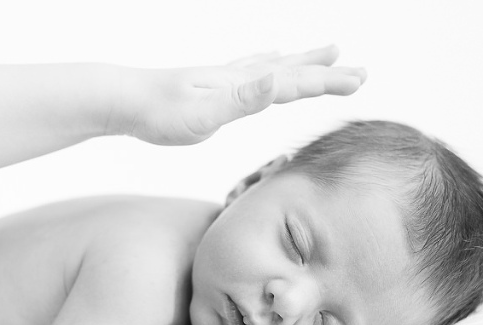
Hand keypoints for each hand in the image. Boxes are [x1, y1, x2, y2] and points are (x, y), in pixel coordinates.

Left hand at [113, 45, 365, 144]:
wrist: (124, 101)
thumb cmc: (159, 114)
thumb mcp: (203, 114)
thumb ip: (242, 99)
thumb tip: (277, 78)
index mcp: (241, 86)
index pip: (293, 83)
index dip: (327, 82)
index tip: (358, 79)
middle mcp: (237, 77)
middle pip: (292, 71)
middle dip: (327, 71)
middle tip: (359, 69)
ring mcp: (225, 79)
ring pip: (275, 66)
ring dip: (304, 61)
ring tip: (327, 51)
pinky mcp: (212, 86)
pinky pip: (251, 70)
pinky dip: (270, 64)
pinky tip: (270, 61)